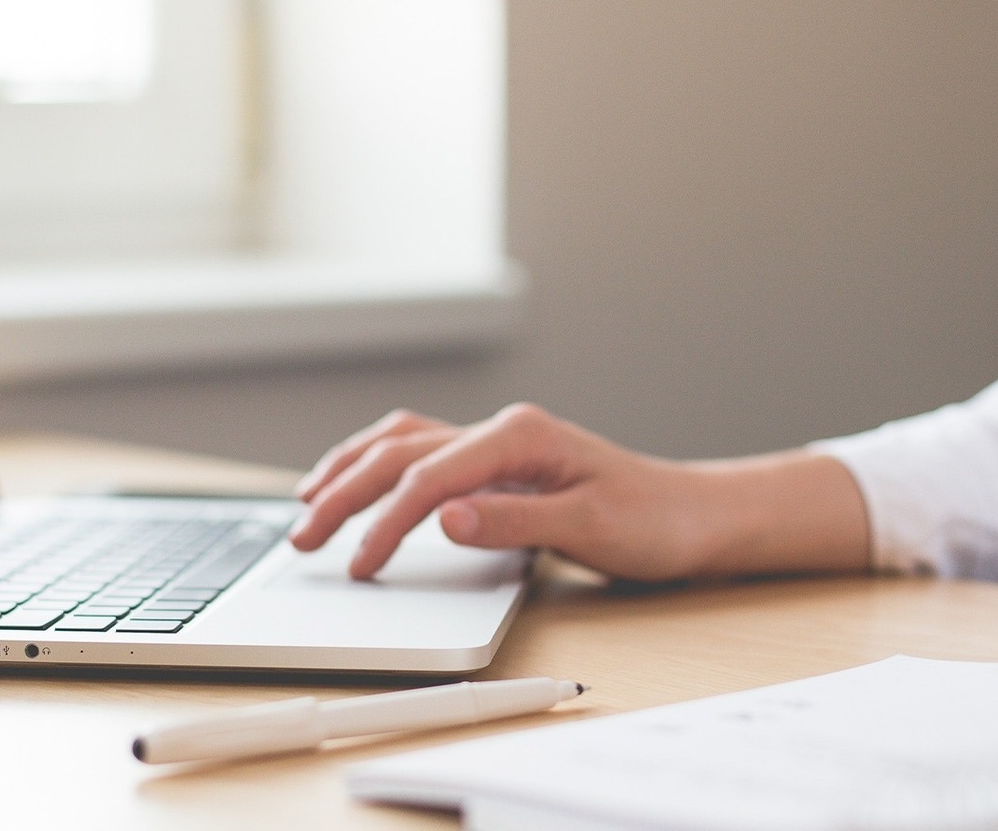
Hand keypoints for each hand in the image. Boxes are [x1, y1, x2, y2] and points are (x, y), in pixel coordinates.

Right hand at [287, 403, 870, 580]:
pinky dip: (378, 467)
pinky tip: (358, 484)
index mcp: (519, 437)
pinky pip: (420, 453)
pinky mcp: (497, 464)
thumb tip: (443, 518)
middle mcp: (502, 431)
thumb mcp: (591, 528)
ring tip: (306, 503)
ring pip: (401, 443)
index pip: (428, 477)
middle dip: (343, 493)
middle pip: (399, 453)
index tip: (359, 566)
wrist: (694, 515)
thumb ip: (513, 522)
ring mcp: (497, 444)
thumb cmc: (653, 522)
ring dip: (349, 470)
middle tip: (303, 539)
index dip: (385, 523)